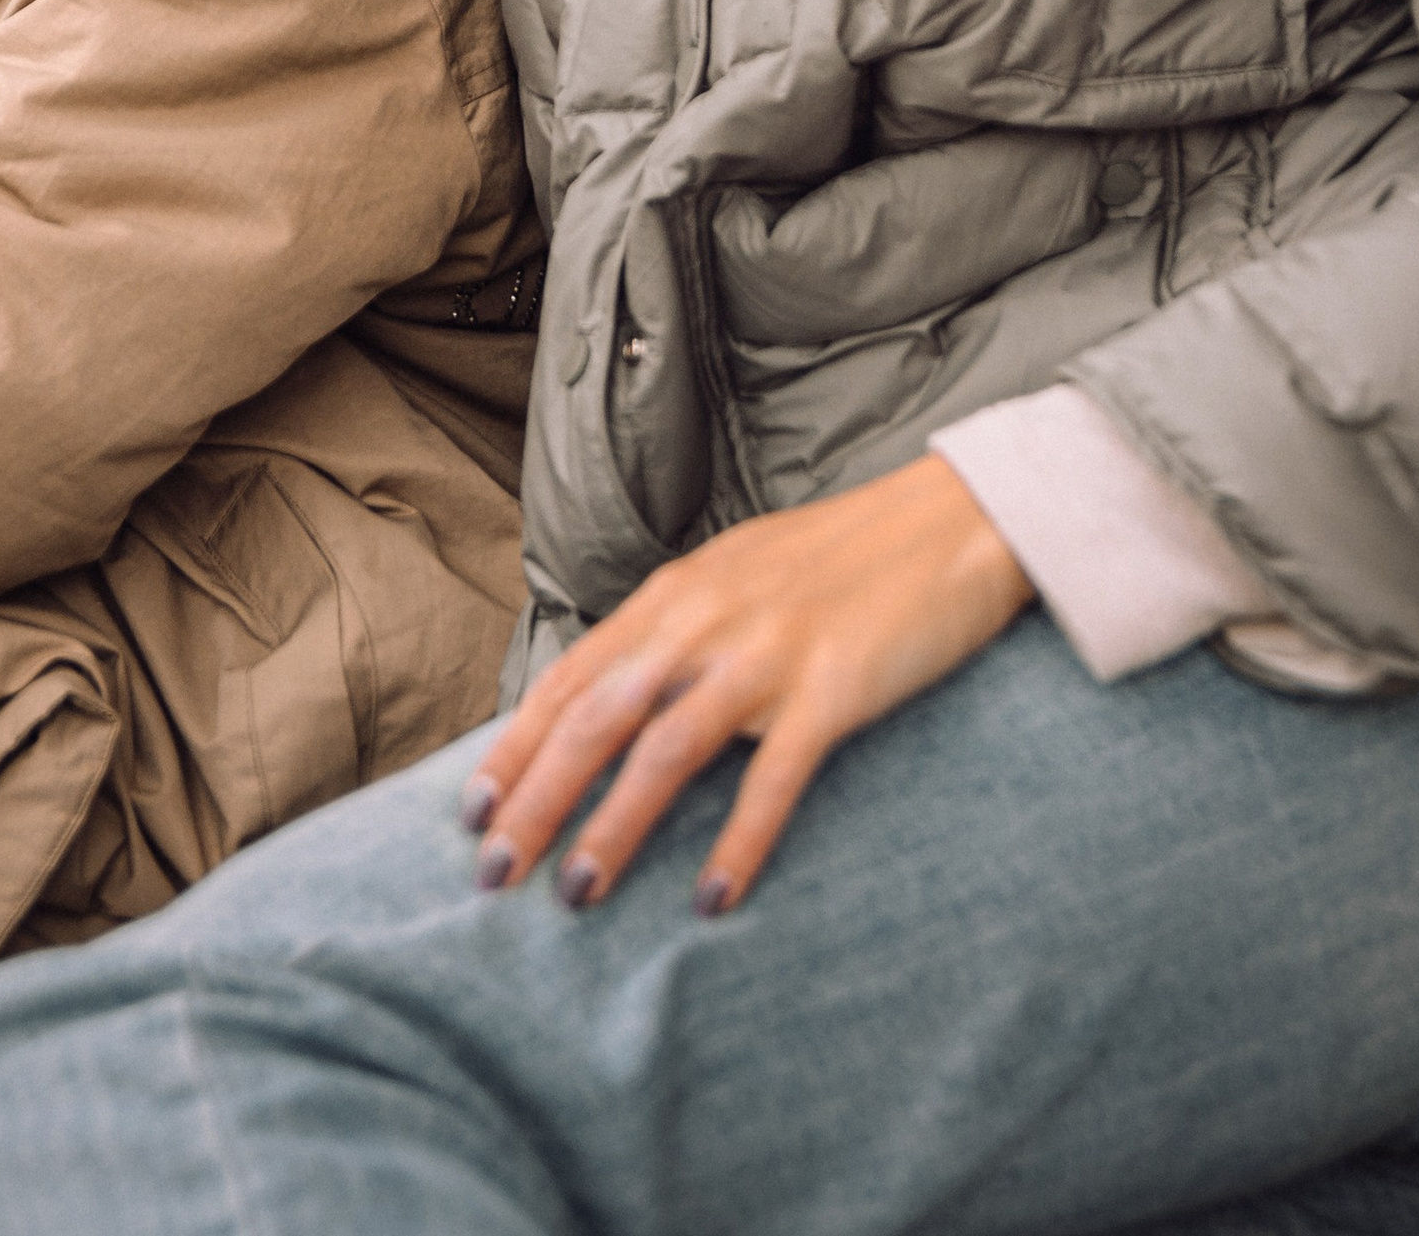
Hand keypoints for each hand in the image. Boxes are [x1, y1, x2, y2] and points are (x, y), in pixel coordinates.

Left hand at [463, 453, 1033, 917]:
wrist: (948, 521)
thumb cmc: (839, 562)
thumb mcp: (735, 581)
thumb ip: (673, 634)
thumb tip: (607, 703)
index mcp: (675, 597)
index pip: (571, 678)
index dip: (515, 747)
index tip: (470, 814)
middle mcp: (705, 620)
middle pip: (597, 717)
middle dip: (536, 799)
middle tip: (494, 874)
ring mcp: (767, 652)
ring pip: (666, 747)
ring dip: (615, 825)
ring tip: (578, 893)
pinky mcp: (833, 686)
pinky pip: (774, 773)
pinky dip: (739, 838)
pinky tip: (714, 898)